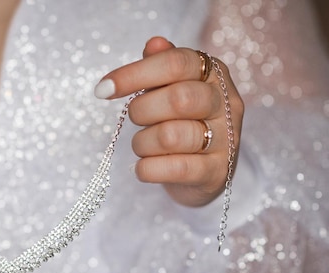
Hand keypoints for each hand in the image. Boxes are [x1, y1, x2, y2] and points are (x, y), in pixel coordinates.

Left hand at [94, 37, 243, 206]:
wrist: (202, 171)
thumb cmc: (181, 120)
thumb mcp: (171, 87)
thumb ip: (161, 65)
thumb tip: (154, 44)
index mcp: (213, 73)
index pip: (175, 63)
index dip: (134, 74)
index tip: (103, 89)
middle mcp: (226, 103)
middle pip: (178, 99)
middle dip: (142, 111)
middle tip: (135, 119)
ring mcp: (225, 139)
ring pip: (171, 136)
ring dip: (142, 143)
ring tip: (142, 145)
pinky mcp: (216, 172)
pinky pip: (174, 168)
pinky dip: (147, 169)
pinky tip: (143, 167)